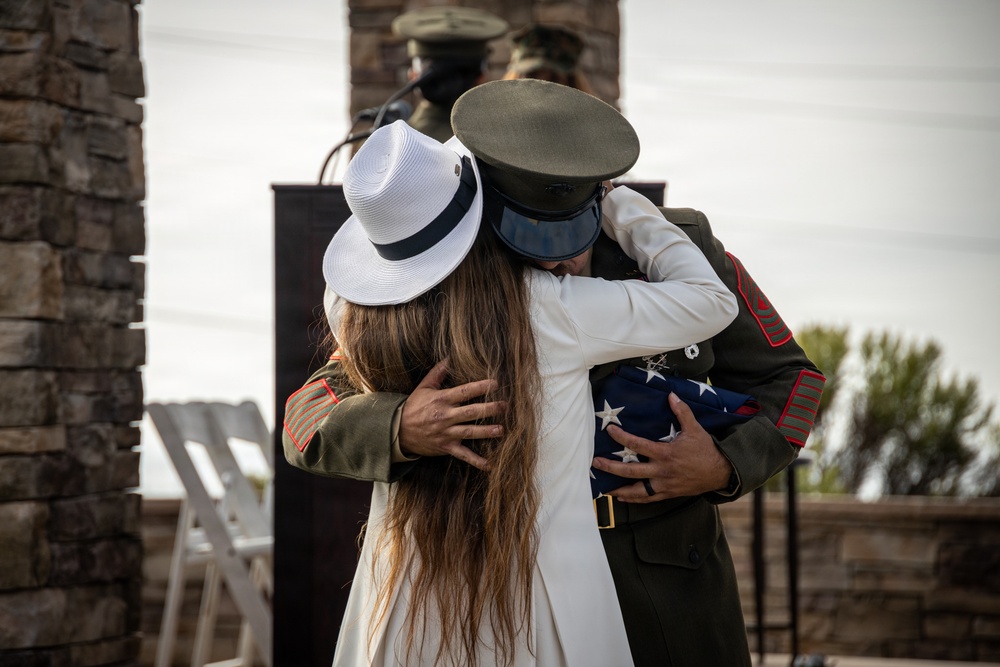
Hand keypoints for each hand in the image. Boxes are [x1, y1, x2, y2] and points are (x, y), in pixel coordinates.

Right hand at [398, 359, 504, 469]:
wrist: (398, 431)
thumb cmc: (413, 407)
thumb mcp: (423, 387)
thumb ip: (437, 373)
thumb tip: (449, 357)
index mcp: (441, 399)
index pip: (464, 392)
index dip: (480, 387)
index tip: (495, 384)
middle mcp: (445, 416)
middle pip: (471, 412)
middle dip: (489, 409)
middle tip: (504, 406)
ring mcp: (446, 433)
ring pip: (469, 432)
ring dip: (486, 431)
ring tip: (501, 430)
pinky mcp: (445, 447)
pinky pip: (462, 455)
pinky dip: (475, 461)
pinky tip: (489, 465)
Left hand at [592, 392, 732, 502]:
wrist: (721, 473)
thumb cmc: (706, 450)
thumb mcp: (695, 428)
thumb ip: (682, 412)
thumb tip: (671, 395)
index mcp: (665, 453)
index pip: (637, 445)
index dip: (621, 437)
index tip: (609, 431)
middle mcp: (662, 471)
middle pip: (631, 471)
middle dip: (611, 467)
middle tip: (595, 464)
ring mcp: (664, 484)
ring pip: (637, 490)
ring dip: (619, 489)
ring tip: (604, 489)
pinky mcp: (668, 493)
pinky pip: (648, 498)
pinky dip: (634, 499)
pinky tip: (623, 497)